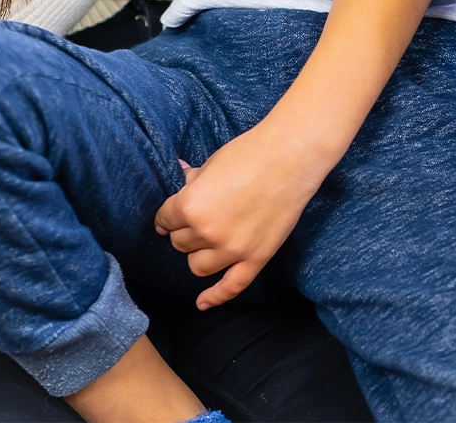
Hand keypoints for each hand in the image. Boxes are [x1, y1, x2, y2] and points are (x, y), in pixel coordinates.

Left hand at [154, 119, 324, 308]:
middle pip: (180, 243)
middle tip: (196, 219)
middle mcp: (207, 232)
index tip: (171, 215)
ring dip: (198, 254)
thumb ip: (194, 180)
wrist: (290, 157)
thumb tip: (182, 177)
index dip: (167, 215)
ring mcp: (232, 249)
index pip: (165, 219)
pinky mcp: (256, 257)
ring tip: (207, 240)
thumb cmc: (251, 153)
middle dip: (184, 231)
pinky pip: (231, 286)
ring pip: (198, 266)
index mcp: (190, 205)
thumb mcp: (213, 163)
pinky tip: (202, 303)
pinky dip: (215, 297)